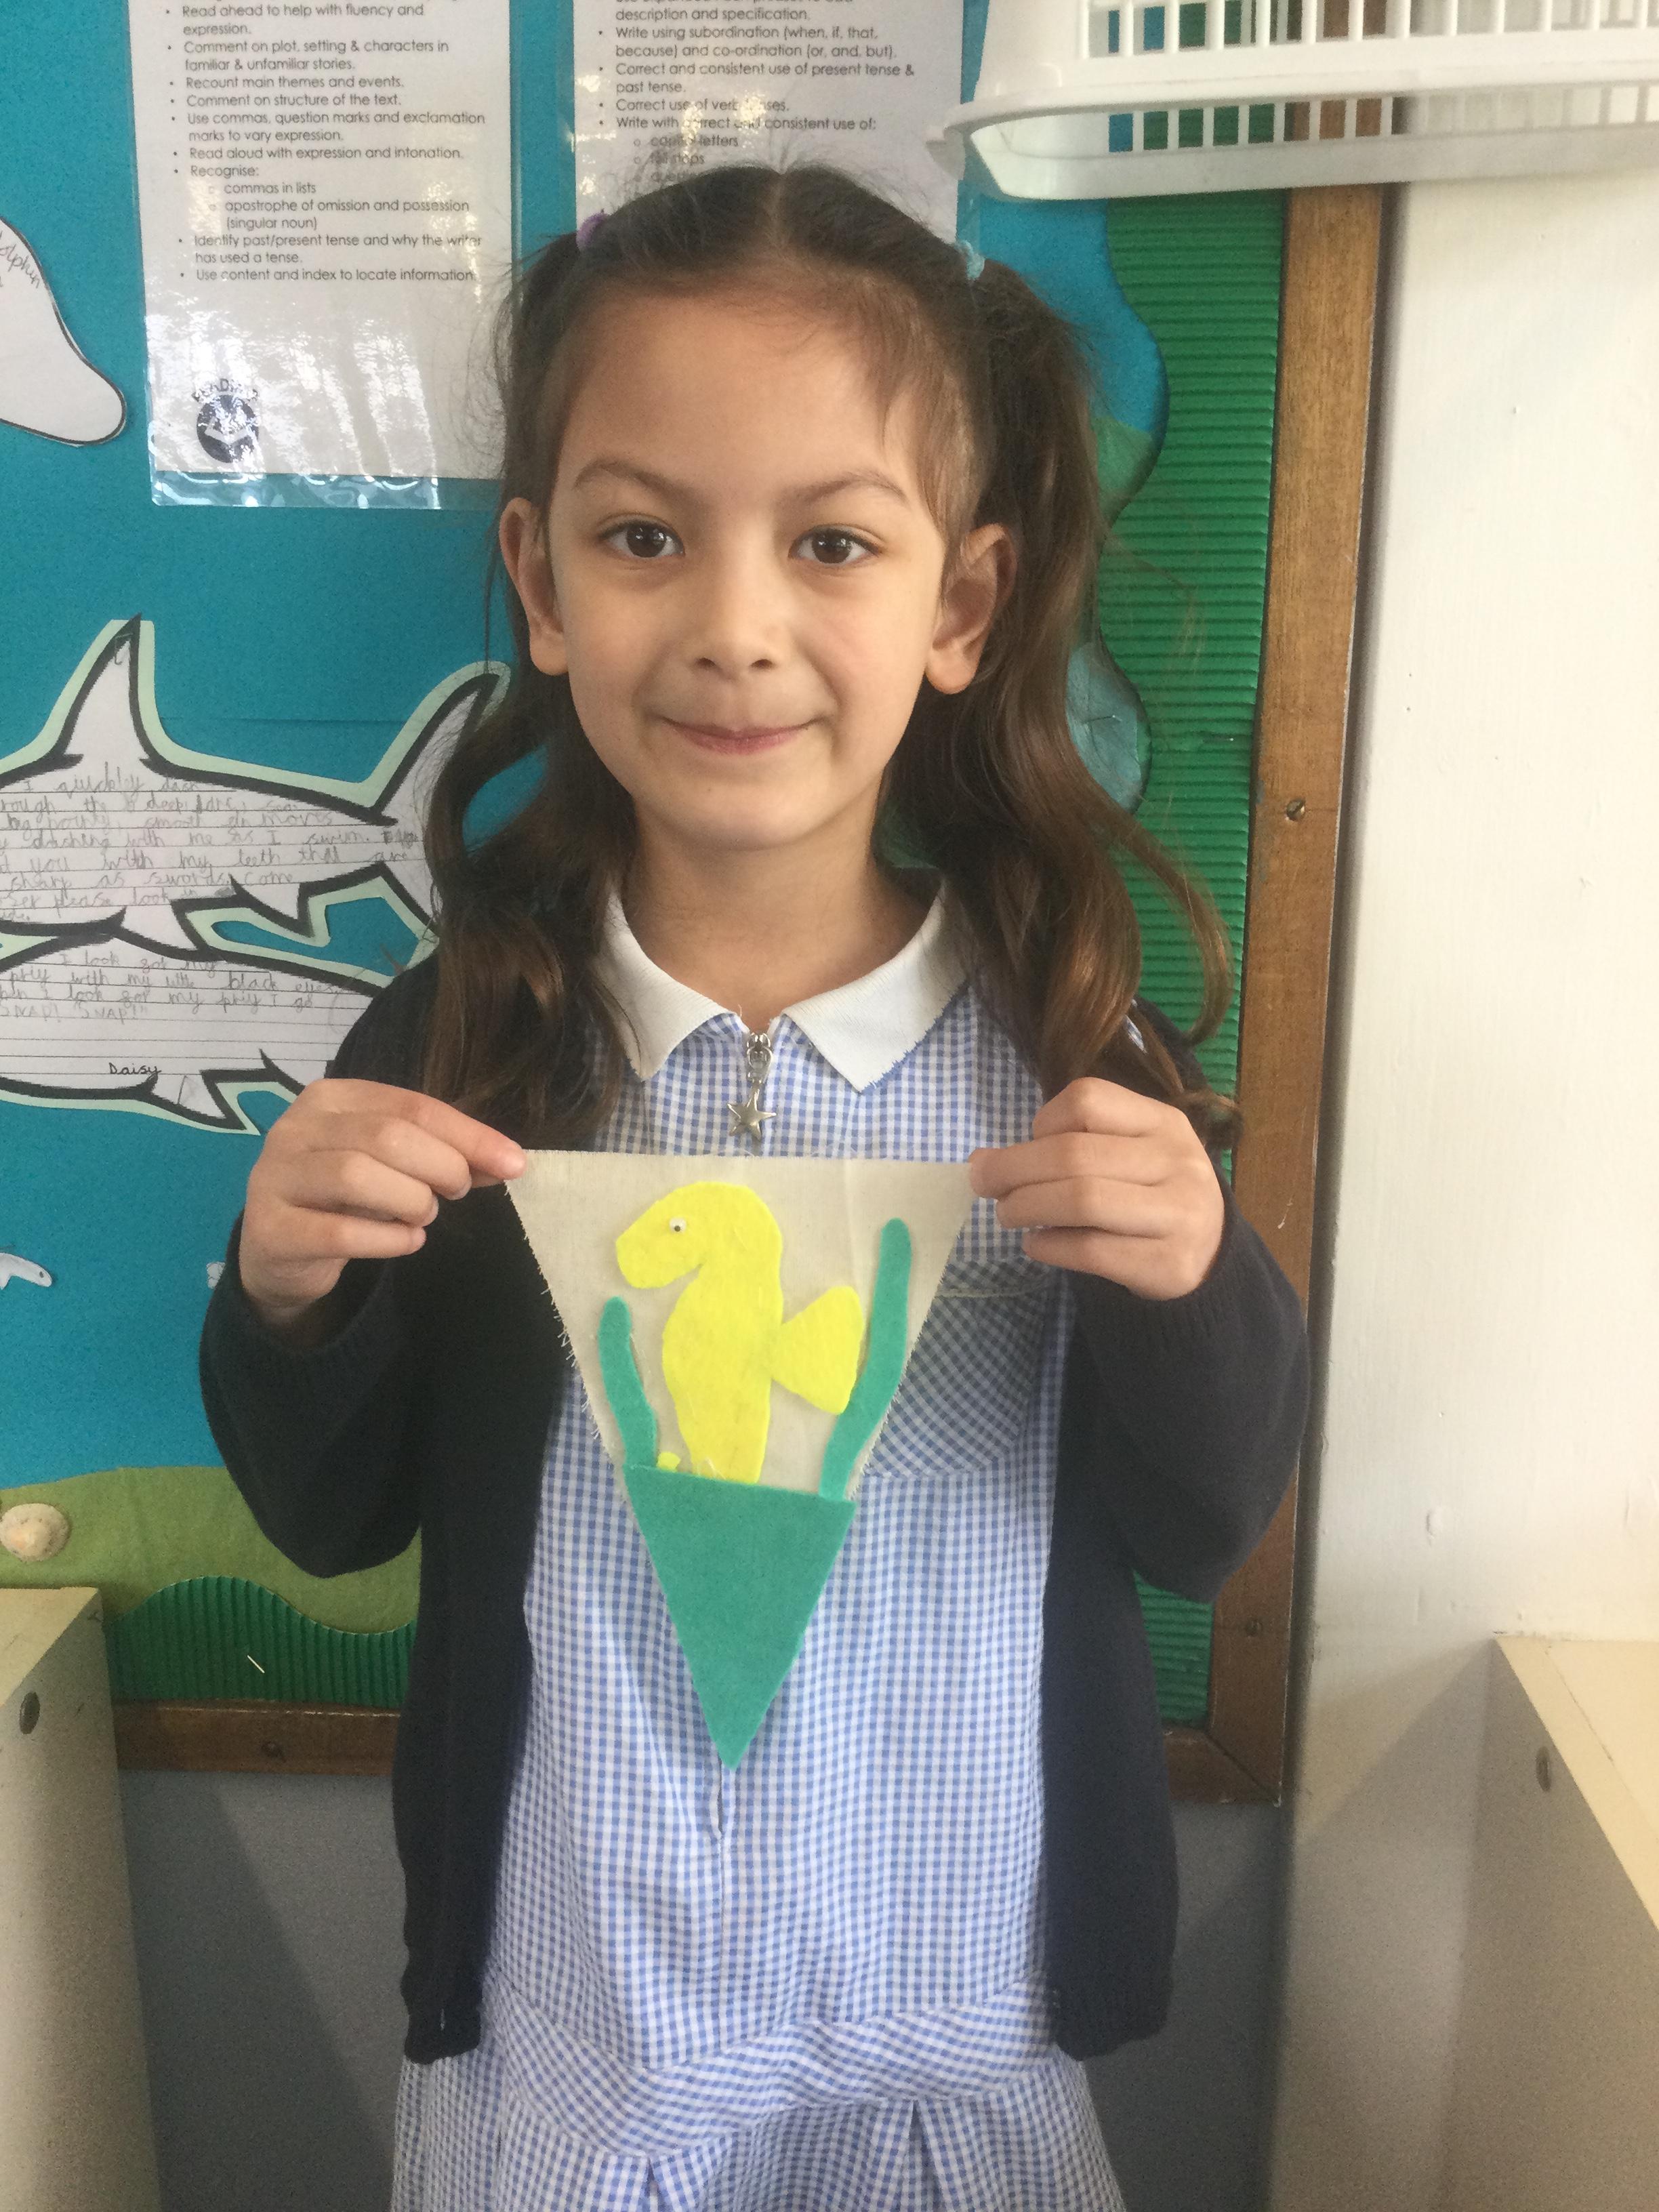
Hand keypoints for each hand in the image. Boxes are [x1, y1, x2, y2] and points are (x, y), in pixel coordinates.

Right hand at [238, 1079, 526, 1333]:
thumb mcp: (392, 1165)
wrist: (279, 1252)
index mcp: (330, 1098)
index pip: (411, 1106)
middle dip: (440, 1166)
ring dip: (410, 1201)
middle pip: (386, 1136)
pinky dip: (387, 1239)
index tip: (513, 1164)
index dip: (468, 1135)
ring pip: (357, 1175)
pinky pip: (340, 1232)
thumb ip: (443, 1154)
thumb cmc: (345, 1198)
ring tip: (423, 1216)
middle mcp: (295, 1128)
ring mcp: (276, 1177)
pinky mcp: (271, 1230)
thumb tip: (508, 1161)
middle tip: (457, 1191)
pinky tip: (406, 1242)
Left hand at [968, 1077, 1224, 1300]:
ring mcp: (1178, 1214)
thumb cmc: (1150, 1195)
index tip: (1029, 1145)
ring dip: (1027, 1207)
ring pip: (1082, 1200)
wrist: (1209, 1258)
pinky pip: (1090, 1250)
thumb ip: (1064, 1146)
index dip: (1043, 1122)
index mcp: (1164, 1122)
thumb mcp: (1127, 1155)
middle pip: (1074, 1154)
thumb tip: (980, 1161)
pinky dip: (1049, 1246)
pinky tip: (1036, 1244)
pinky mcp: (1167, 1264)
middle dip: (1013, 1170)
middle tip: (985, 1185)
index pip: (1088, 1100)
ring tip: (1008, 1215)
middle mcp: (1177, 1161)